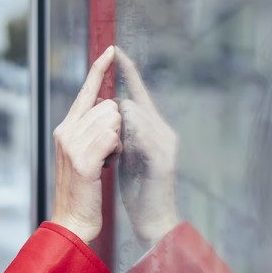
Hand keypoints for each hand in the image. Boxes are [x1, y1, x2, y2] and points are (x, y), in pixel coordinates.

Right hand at [51, 46, 121, 244]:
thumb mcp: (85, 154)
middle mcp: (65, 131)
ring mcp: (72, 143)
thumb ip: (92, 130)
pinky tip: (105, 167)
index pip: (85, 92)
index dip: (99, 70)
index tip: (112, 50)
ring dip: (118, 142)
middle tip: (106, 154)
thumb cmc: (84, 192)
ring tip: (104, 162)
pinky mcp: (83, 159)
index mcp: (66, 128)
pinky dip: (116, 152)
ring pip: (113, 121)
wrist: (72, 221)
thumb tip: (111, 108)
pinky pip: (112, 138)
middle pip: (108, 107)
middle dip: (118, 128)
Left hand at [114, 47, 180, 245]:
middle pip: (132, 102)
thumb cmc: (137, 189)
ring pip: (136, 115)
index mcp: (152, 128)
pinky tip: (118, 145)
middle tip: (105, 138)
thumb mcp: (125, 152)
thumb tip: (106, 107)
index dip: (128, 72)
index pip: (137, 93)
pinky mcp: (163, 161)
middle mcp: (163, 131)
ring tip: (111, 150)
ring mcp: (165, 145)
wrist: (153, 222)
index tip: (115, 50)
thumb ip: (119, 129)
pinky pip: (142, 137)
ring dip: (116, 126)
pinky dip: (127, 136)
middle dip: (112, 112)